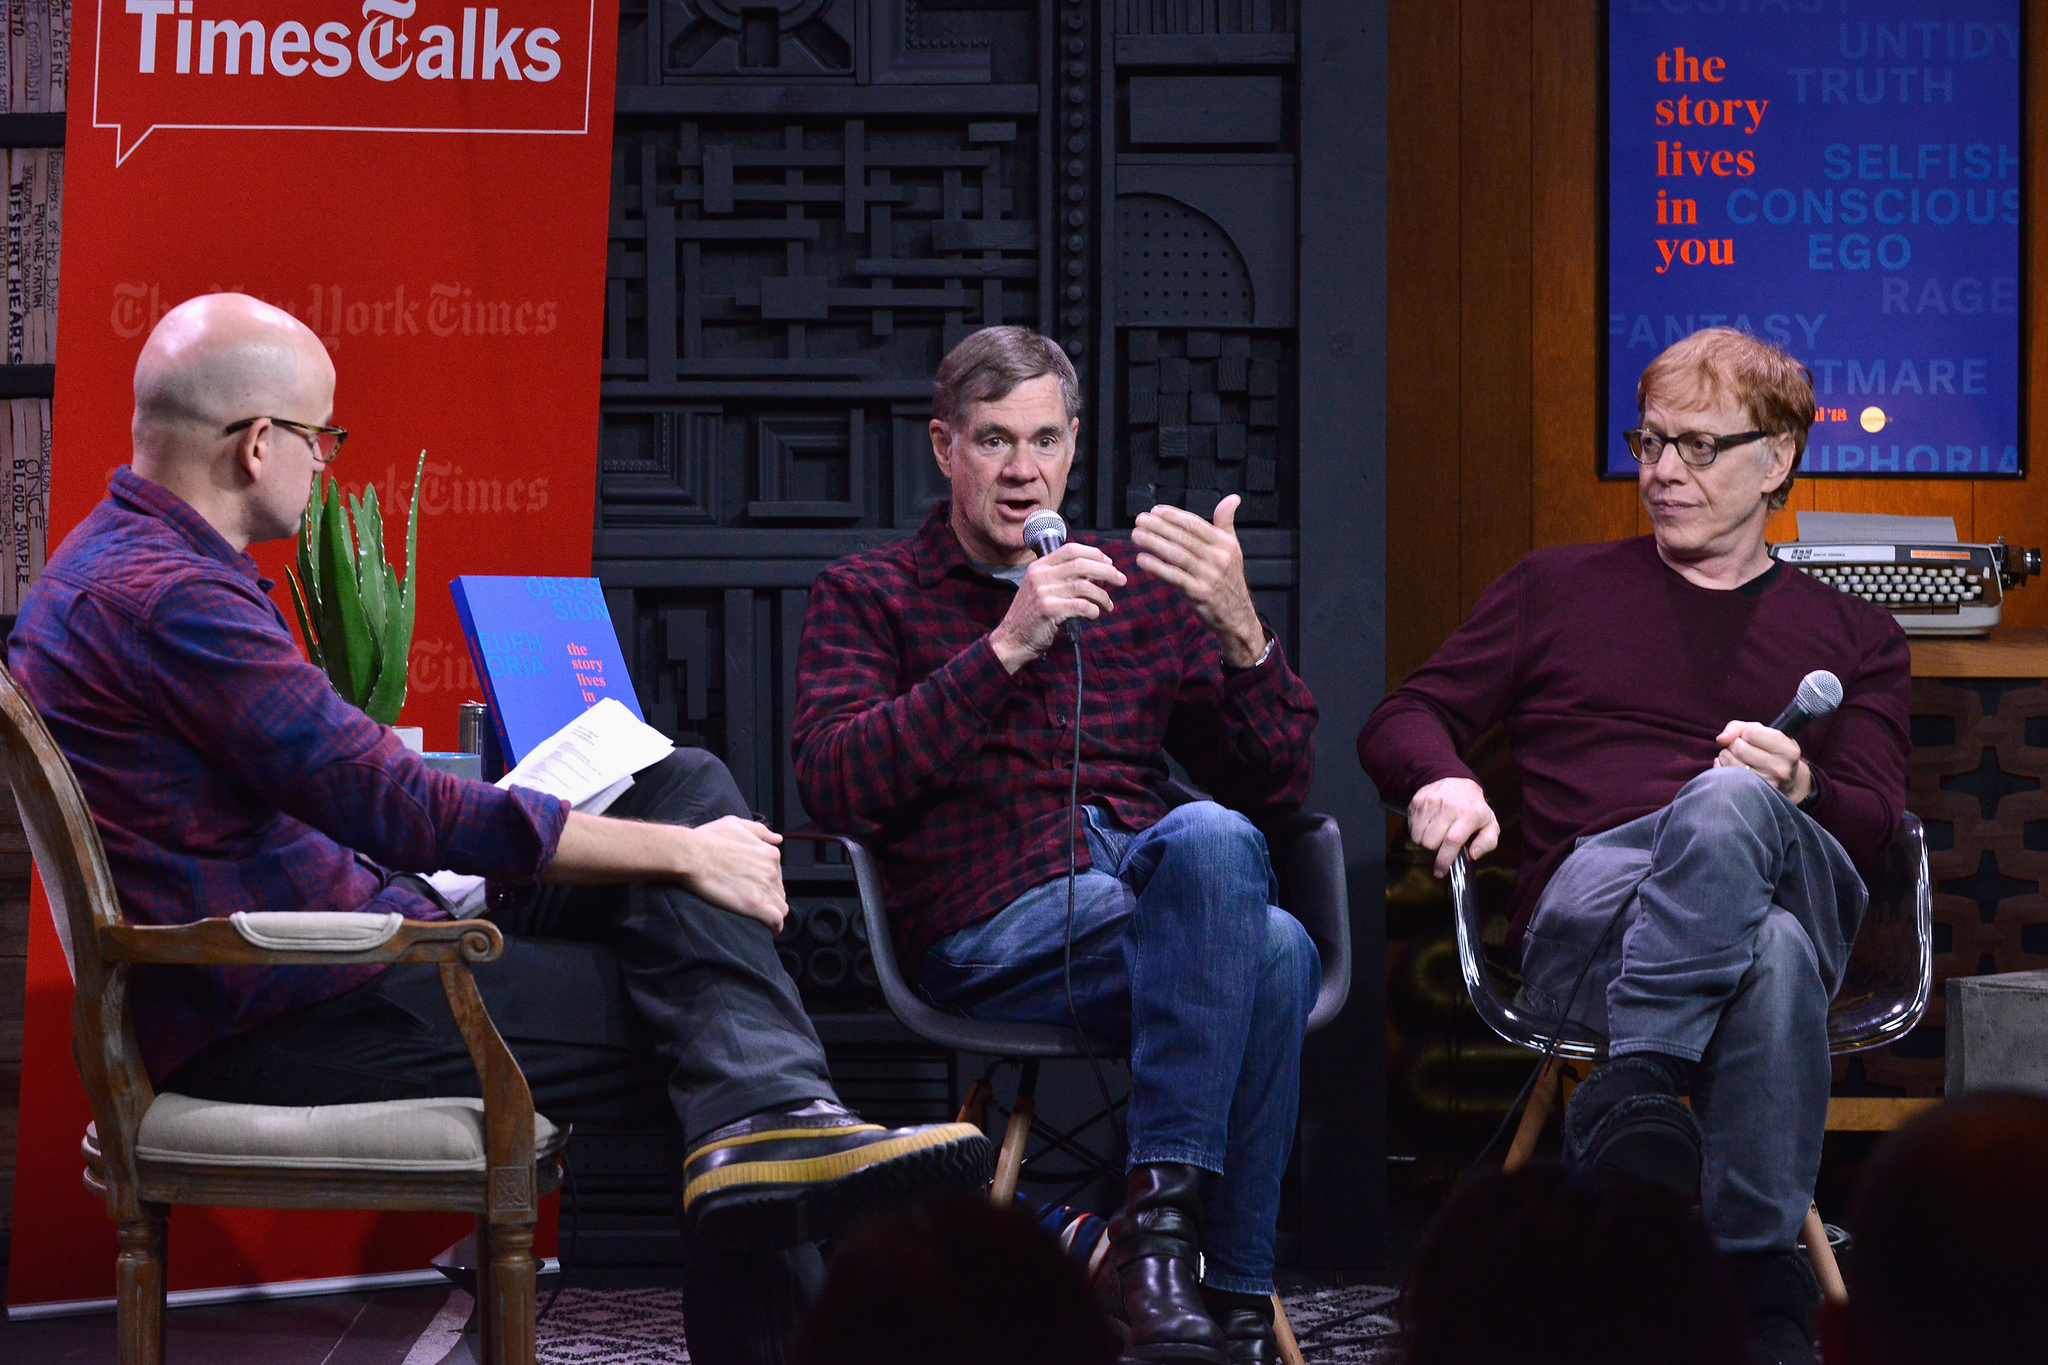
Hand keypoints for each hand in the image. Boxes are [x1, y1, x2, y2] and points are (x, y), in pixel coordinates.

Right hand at [679, 816, 788, 930]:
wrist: (691, 855)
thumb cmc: (707, 839)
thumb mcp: (735, 824)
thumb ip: (759, 831)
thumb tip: (777, 839)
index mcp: (769, 853)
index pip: (777, 875)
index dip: (767, 883)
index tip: (754, 888)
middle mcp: (772, 870)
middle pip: (779, 891)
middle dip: (769, 898)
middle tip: (752, 902)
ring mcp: (765, 888)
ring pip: (781, 907)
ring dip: (772, 913)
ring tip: (759, 918)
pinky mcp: (756, 905)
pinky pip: (776, 921)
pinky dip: (774, 926)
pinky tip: (767, 929)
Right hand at [988, 542, 1128, 672]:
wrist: (1011, 640)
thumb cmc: (1031, 616)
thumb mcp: (1042, 589)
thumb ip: (1064, 578)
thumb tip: (1097, 573)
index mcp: (1039, 566)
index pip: (1071, 549)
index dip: (1094, 554)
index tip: (1109, 562)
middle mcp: (1040, 575)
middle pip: (1082, 564)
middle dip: (1107, 571)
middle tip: (1121, 579)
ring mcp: (1043, 592)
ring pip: (1085, 586)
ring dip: (1102, 595)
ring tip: (1107, 605)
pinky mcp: (1048, 610)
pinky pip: (1081, 605)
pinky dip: (1093, 610)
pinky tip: (1094, 615)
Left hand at [1132, 495, 1265, 666]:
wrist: (1237, 615)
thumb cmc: (1229, 579)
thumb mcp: (1233, 549)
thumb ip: (1226, 523)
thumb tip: (1232, 498)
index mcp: (1225, 544)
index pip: (1196, 524)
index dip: (1174, 516)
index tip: (1155, 510)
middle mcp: (1219, 558)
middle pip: (1184, 537)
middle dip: (1159, 526)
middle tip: (1140, 520)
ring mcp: (1209, 576)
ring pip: (1177, 555)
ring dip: (1154, 543)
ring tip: (1136, 535)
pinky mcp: (1199, 593)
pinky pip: (1174, 577)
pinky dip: (1157, 567)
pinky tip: (1142, 560)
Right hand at [1408, 777, 1499, 877]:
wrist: (1456, 781)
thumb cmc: (1473, 808)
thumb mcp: (1490, 824)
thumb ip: (1487, 843)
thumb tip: (1472, 855)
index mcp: (1469, 814)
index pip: (1452, 841)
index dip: (1444, 860)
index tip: (1440, 871)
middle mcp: (1448, 806)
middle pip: (1430, 842)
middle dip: (1435, 849)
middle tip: (1442, 844)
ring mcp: (1430, 802)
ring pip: (1418, 837)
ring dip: (1425, 841)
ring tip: (1435, 835)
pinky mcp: (1417, 801)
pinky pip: (1411, 827)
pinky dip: (1418, 832)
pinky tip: (1428, 826)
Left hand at [1715, 721, 1812, 804]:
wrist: (1785, 782)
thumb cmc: (1769, 751)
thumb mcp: (1762, 732)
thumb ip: (1738, 728)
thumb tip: (1721, 739)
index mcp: (1788, 750)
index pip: (1753, 733)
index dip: (1746, 732)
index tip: (1751, 738)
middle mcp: (1780, 769)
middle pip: (1739, 748)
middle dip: (1734, 744)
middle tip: (1741, 748)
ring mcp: (1766, 784)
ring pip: (1730, 762)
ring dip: (1726, 755)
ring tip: (1737, 758)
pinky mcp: (1753, 795)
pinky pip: (1725, 777)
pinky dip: (1722, 768)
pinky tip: (1732, 768)